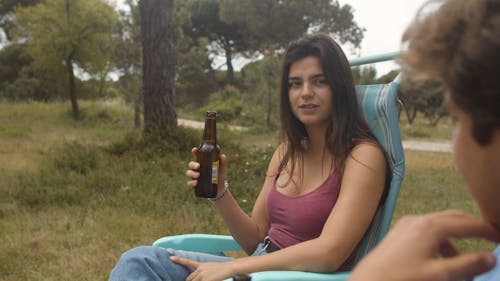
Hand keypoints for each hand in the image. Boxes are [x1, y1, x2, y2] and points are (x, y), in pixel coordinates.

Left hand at [170, 256, 233, 280]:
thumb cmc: (221, 269)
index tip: (171, 257)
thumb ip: (202, 272)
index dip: (179, 260)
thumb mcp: (210, 268)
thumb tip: (197, 277)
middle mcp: (200, 269)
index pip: (188, 262)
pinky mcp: (206, 280)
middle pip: (189, 279)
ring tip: (206, 279)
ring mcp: (202, 275)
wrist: (229, 268)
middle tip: (199, 280)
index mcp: (201, 265)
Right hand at [186, 147, 226, 189]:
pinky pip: (189, 183)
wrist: (220, 188)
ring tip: (198, 175)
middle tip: (198, 166)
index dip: (194, 152)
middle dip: (193, 164)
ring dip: (192, 173)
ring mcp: (195, 176)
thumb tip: (222, 155)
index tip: (194, 149)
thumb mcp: (222, 168)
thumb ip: (222, 162)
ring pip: (189, 173)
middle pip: (191, 164)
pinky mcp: (195, 185)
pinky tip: (196, 183)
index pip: (197, 156)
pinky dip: (191, 183)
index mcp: (203, 163)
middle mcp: (197, 169)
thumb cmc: (219, 175)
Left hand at [349, 210, 499, 280]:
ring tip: (463, 261)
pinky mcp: (398, 233)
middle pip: (454, 218)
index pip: (468, 224)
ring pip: (439, 225)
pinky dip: (439, 241)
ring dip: (455, 238)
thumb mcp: (440, 274)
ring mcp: (406, 225)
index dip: (487, 231)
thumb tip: (490, 258)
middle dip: (472, 228)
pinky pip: (426, 231)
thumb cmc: (402, 279)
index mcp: (431, 227)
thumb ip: (467, 265)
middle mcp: (418, 220)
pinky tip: (440, 260)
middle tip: (488, 240)